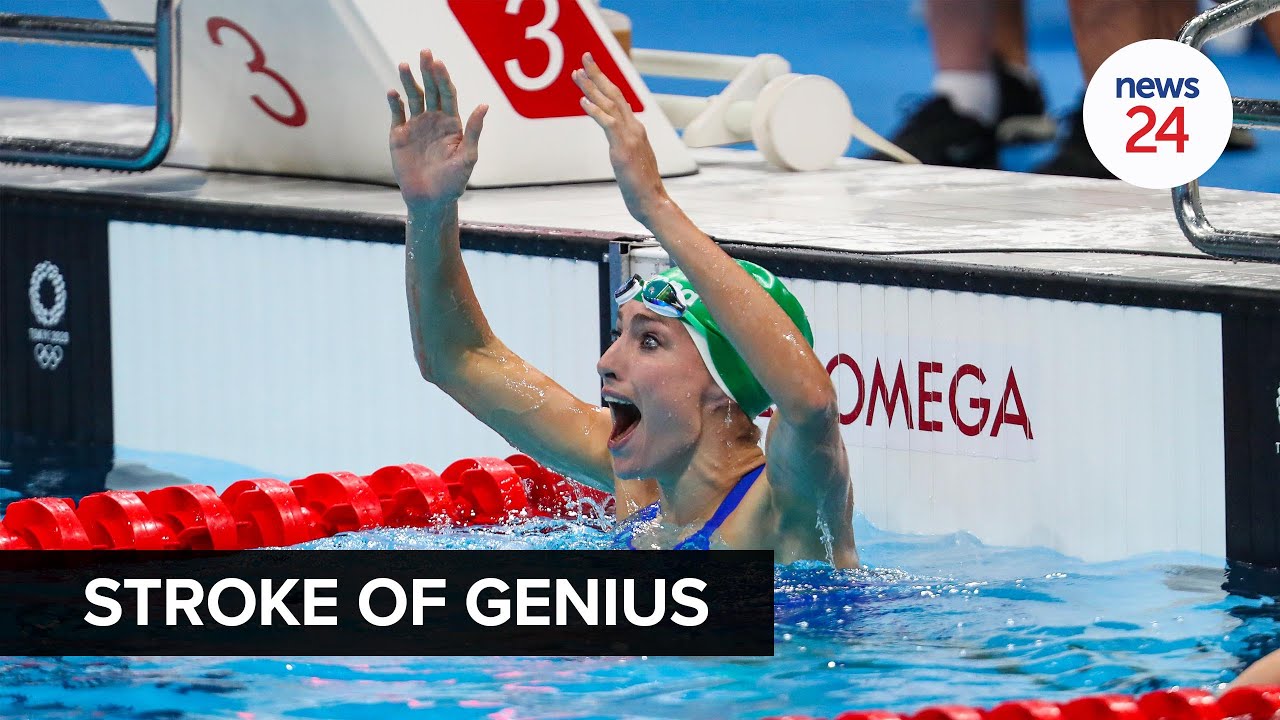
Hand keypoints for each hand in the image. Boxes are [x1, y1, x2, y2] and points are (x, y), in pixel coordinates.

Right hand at [388, 50, 487, 209]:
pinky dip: (394, 103)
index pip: (447, 94)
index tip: (438, 63)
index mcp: (452, 123)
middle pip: (431, 90)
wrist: (430, 200)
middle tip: (424, 53)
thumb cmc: (453, 182)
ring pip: (413, 98)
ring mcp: (416, 126)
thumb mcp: (467, 157)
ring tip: (404, 65)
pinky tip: (392, 92)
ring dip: (408, 81)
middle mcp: (434, 120)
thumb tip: (484, 105)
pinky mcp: (399, 135)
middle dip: (427, 71)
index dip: (443, 78)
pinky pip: (397, 114)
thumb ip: (473, 131)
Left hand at [572, 53, 667, 224]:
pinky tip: (582, 102)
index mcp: (636, 129)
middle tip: (584, 57)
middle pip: (614, 94)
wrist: (652, 201)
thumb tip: (618, 143)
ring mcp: (630, 137)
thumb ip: (625, 146)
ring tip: (577, 74)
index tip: (589, 70)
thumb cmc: (642, 185)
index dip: (604, 83)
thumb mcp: (632, 159)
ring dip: (592, 88)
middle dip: (598, 74)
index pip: (618, 100)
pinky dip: (595, 111)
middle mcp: (634, 128)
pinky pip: (607, 124)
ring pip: (609, 105)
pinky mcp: (623, 148)